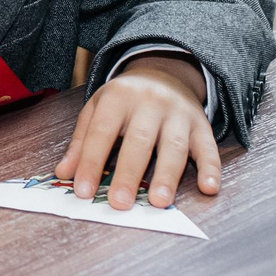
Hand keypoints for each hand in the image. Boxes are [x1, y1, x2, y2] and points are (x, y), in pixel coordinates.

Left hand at [56, 54, 217, 210]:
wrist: (165, 72)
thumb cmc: (125, 100)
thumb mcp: (98, 110)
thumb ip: (81, 141)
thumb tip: (64, 174)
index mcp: (118, 97)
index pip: (102, 132)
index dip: (91, 162)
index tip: (83, 191)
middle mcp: (150, 102)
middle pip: (139, 140)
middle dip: (129, 173)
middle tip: (120, 202)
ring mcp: (178, 113)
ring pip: (174, 145)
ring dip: (167, 175)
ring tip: (159, 202)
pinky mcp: (201, 125)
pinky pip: (208, 147)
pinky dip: (211, 168)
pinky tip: (209, 188)